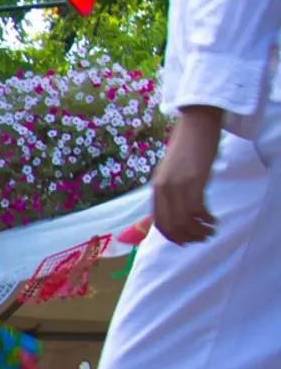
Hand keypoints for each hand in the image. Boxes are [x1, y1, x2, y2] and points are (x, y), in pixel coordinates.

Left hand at [151, 108, 222, 244]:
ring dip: (198, 231)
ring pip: (184, 220)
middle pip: (171, 224)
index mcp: (155, 188)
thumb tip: (174, 210)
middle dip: (187, 237)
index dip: (171, 235)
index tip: (184, 242)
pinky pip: (196, 209)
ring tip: (209, 231)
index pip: (158, 220)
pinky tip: (212, 219)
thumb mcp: (170, 172)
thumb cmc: (185, 149)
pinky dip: (205, 219)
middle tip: (201, 239)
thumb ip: (169, 190)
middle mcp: (163, 188)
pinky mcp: (193, 181)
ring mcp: (177, 185)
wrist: (194, 126)